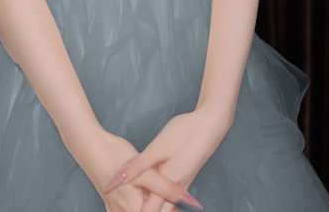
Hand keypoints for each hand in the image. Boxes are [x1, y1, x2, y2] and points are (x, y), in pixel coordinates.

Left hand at [102, 110, 230, 211]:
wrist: (210, 125)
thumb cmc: (185, 133)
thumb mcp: (158, 146)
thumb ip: (138, 165)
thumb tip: (117, 180)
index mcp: (168, 184)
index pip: (148, 210)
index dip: (132, 208)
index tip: (120, 205)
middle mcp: (176, 190)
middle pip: (157, 211)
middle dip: (142, 208)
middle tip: (125, 202)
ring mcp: (182, 185)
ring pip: (164, 206)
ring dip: (149, 204)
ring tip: (134, 197)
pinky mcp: (184, 178)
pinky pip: (169, 198)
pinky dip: (158, 199)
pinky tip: (148, 191)